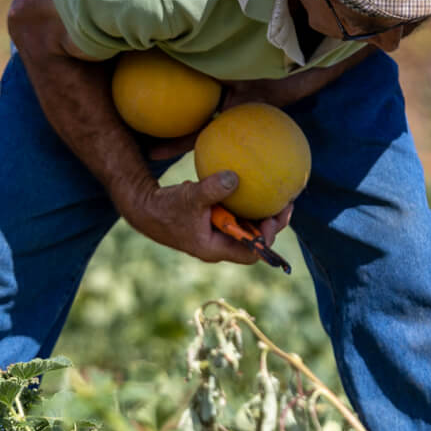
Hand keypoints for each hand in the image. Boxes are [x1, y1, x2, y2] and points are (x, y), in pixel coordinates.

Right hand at [126, 172, 291, 264]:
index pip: (251, 253)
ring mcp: (216, 236)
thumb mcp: (190, 197)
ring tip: (275, 196)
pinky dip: (245, 207)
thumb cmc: (166, 207)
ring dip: (259, 215)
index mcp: (215, 248)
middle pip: (254, 242)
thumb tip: (235, 178)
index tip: (273, 216)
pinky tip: (252, 189)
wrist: (145, 210)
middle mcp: (219, 246)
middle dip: (270, 225)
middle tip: (284, 204)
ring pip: (246, 230)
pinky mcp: (212, 224)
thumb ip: (211, 189)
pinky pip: (236, 218)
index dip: (267, 238)